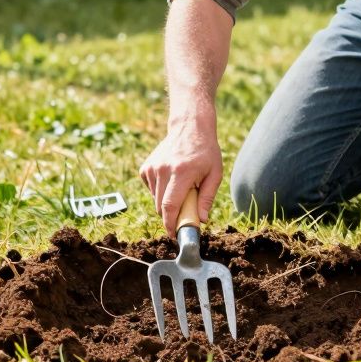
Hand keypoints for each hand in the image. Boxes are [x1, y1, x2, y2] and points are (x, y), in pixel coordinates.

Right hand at [140, 114, 221, 236]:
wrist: (189, 127)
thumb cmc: (205, 151)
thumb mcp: (214, 174)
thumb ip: (207, 198)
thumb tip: (202, 220)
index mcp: (182, 172)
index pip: (170, 206)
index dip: (170, 224)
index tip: (174, 234)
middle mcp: (163, 170)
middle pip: (160, 206)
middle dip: (170, 216)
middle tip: (184, 213)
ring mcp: (152, 167)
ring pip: (155, 199)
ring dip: (166, 203)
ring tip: (181, 190)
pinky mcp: (146, 167)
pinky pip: (150, 190)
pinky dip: (159, 193)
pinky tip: (171, 182)